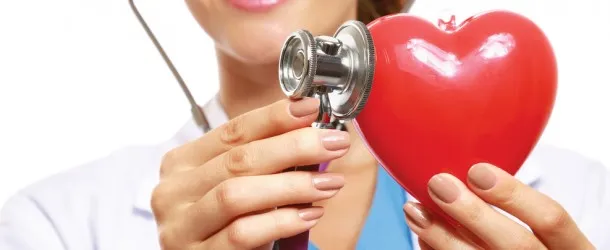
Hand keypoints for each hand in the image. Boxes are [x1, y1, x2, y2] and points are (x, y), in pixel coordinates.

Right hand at [151, 98, 349, 249]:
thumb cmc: (222, 224)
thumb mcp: (235, 185)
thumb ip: (261, 161)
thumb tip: (308, 131)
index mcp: (182, 163)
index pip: (232, 132)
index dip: (274, 118)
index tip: (310, 109)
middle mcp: (174, 191)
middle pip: (239, 160)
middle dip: (293, 147)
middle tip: (333, 143)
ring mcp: (180, 226)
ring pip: (237, 195)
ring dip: (292, 185)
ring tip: (329, 183)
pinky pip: (243, 233)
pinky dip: (281, 221)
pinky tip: (309, 215)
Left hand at [403, 163, 594, 249]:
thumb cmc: (530, 244)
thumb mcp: (540, 228)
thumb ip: (515, 205)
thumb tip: (465, 169)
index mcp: (570, 246)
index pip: (551, 217)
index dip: (514, 193)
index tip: (476, 170)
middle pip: (515, 244)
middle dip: (473, 213)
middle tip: (438, 184)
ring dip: (442, 235)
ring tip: (414, 210)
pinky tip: (423, 236)